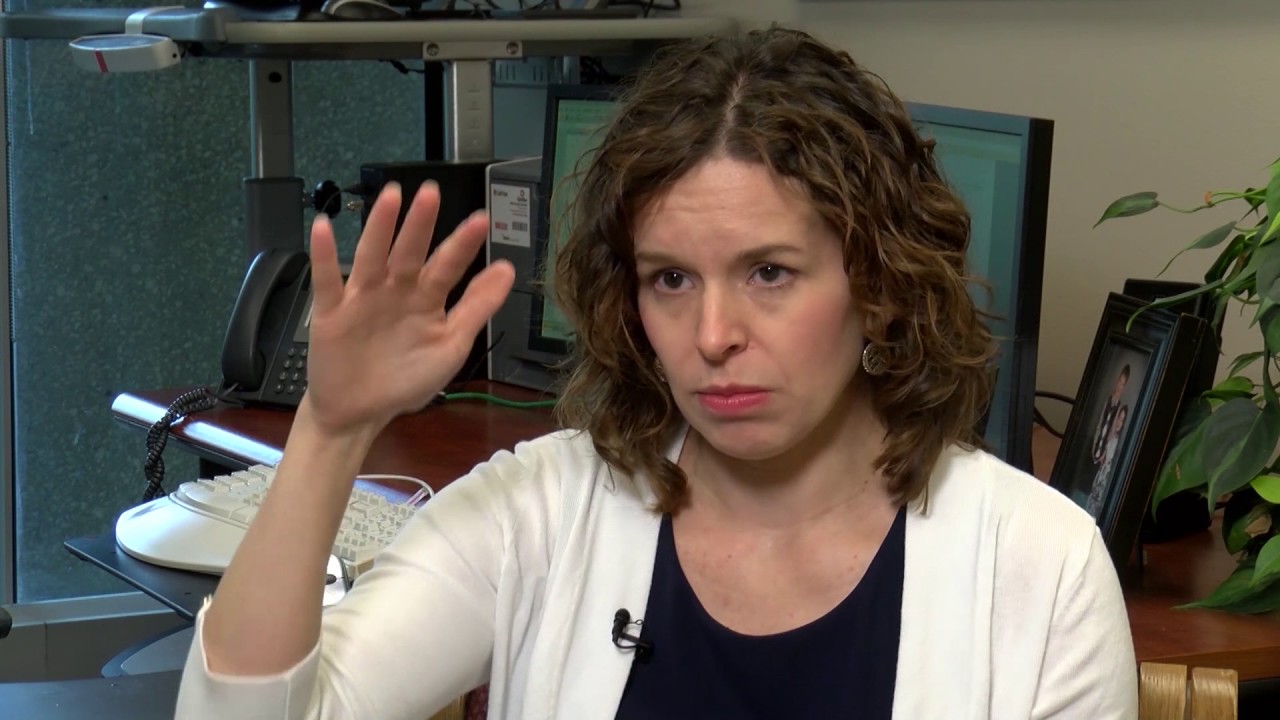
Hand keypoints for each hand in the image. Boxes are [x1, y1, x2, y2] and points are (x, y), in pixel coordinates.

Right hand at [302, 182, 514, 436]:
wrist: (360, 412)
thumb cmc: (406, 378)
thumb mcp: (451, 346)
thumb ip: (477, 307)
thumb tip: (507, 271)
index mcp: (426, 298)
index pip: (448, 266)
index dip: (463, 245)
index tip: (481, 220)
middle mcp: (395, 290)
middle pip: (409, 252)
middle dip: (420, 224)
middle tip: (431, 193)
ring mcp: (363, 297)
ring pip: (372, 256)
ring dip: (380, 227)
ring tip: (390, 198)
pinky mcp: (332, 312)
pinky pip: (328, 281)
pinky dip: (324, 255)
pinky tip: (323, 228)